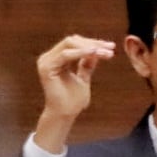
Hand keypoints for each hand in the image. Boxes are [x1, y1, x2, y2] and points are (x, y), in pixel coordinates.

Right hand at [33, 35, 114, 152]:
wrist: (65, 115)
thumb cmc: (73, 101)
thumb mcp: (84, 78)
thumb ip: (87, 64)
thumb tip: (96, 49)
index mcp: (56, 59)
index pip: (74, 43)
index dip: (93, 42)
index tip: (110, 47)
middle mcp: (48, 58)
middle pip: (72, 41)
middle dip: (93, 43)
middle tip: (109, 48)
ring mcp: (46, 62)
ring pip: (69, 44)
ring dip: (89, 47)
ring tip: (104, 52)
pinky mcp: (47, 68)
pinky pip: (65, 55)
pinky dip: (80, 52)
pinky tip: (94, 53)